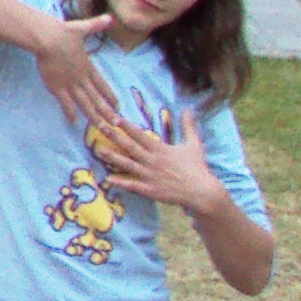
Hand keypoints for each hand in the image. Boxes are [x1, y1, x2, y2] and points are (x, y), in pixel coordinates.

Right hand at [33, 14, 124, 136]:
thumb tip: (109, 18)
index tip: (117, 105)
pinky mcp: (57, 87)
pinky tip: (74, 122)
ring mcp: (71, 84)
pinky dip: (70, 113)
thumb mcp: (82, 28)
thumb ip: (97, 25)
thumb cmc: (63, 32)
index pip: (102, 84)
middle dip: (107, 111)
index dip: (110, 95)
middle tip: (117, 123)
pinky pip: (66, 103)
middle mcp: (82, 78)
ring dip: (94, 117)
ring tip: (103, 128)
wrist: (49, 39)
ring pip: (85, 104)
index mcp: (88, 66)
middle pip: (97, 98)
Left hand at [90, 107, 223, 216]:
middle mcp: (152, 160)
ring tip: (98, 150)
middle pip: (129, 146)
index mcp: (161, 149)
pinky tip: (107, 180)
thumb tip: (187, 108)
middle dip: (113, 136)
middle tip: (98, 126)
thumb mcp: (194, 144)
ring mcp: (150, 176)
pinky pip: (132, 185)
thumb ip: (188, 126)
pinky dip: (120, 183)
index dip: (127, 126)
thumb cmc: (197, 167)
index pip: (140, 135)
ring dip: (112, 157)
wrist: (202, 192)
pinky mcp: (150, 190)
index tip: (114, 117)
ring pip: (127, 165)